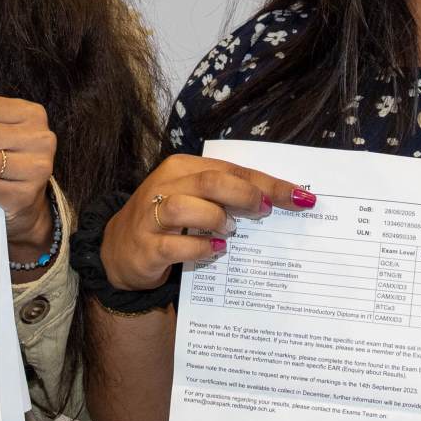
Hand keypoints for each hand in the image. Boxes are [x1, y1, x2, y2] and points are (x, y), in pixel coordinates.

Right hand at [99, 154, 314, 291]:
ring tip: (231, 232)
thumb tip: (278, 201)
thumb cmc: (169, 222)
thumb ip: (227, 197)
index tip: (301, 197)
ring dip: (218, 220)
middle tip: (265, 211)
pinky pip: (175, 245)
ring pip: (187, 208)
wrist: (119, 250)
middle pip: (211, 181)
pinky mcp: (146, 246)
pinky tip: (216, 252)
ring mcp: (151, 216)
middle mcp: (165, 186)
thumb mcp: (196, 199)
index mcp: (182, 168)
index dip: (269, 183)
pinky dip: (201, 248)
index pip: (232, 170)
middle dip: (246, 195)